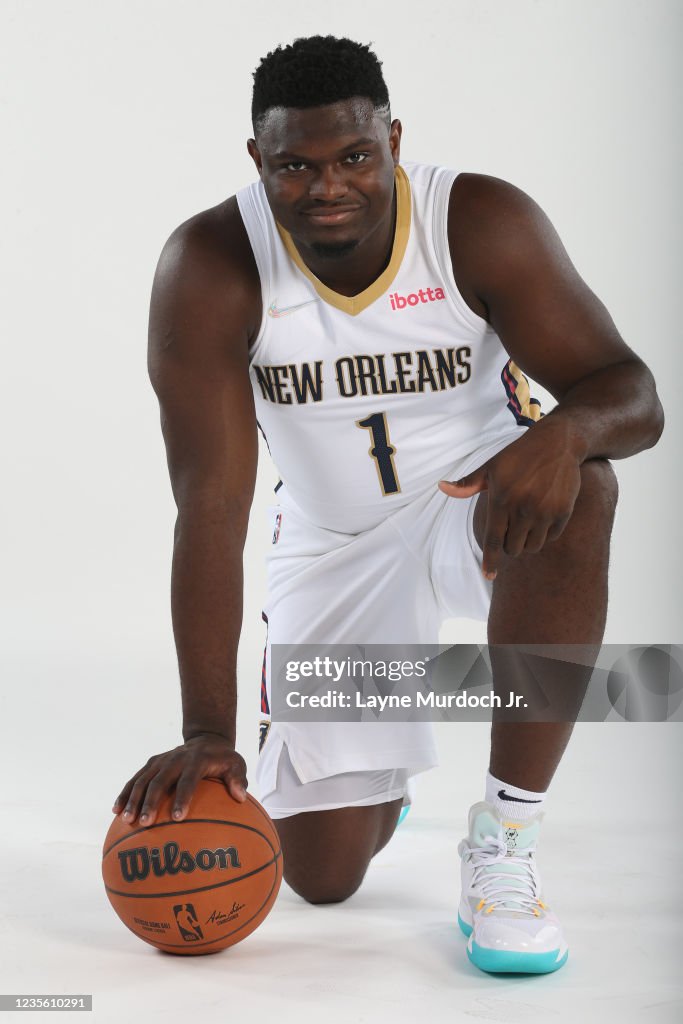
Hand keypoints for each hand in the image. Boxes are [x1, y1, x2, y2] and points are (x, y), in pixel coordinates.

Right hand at [112, 732, 247, 825]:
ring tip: (127, 821)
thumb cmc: (223, 760)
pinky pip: (135, 779)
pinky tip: (115, 811)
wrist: (206, 740)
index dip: (182, 798)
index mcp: (196, 760)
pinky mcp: (151, 764)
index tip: (177, 818)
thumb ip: (237, 779)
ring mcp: (161, 760)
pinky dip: (125, 793)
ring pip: (143, 779)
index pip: (188, 780)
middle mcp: (175, 759)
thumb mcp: (236, 764)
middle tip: (146, 823)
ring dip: (133, 799)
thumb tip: (241, 797)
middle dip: (151, 801)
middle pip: (160, 780)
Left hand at [438, 422, 582, 579]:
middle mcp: (523, 508)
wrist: (558, 443)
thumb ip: (468, 484)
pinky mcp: (563, 511)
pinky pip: (551, 537)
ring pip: (532, 547)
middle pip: (513, 548)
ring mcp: (545, 511)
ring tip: (525, 525)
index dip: (490, 560)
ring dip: (526, 543)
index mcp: (502, 499)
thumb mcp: (491, 467)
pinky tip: (542, 517)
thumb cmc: (519, 455)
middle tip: (510, 528)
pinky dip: (544, 534)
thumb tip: (441, 487)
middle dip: (509, 545)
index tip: (488, 575)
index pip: (494, 540)